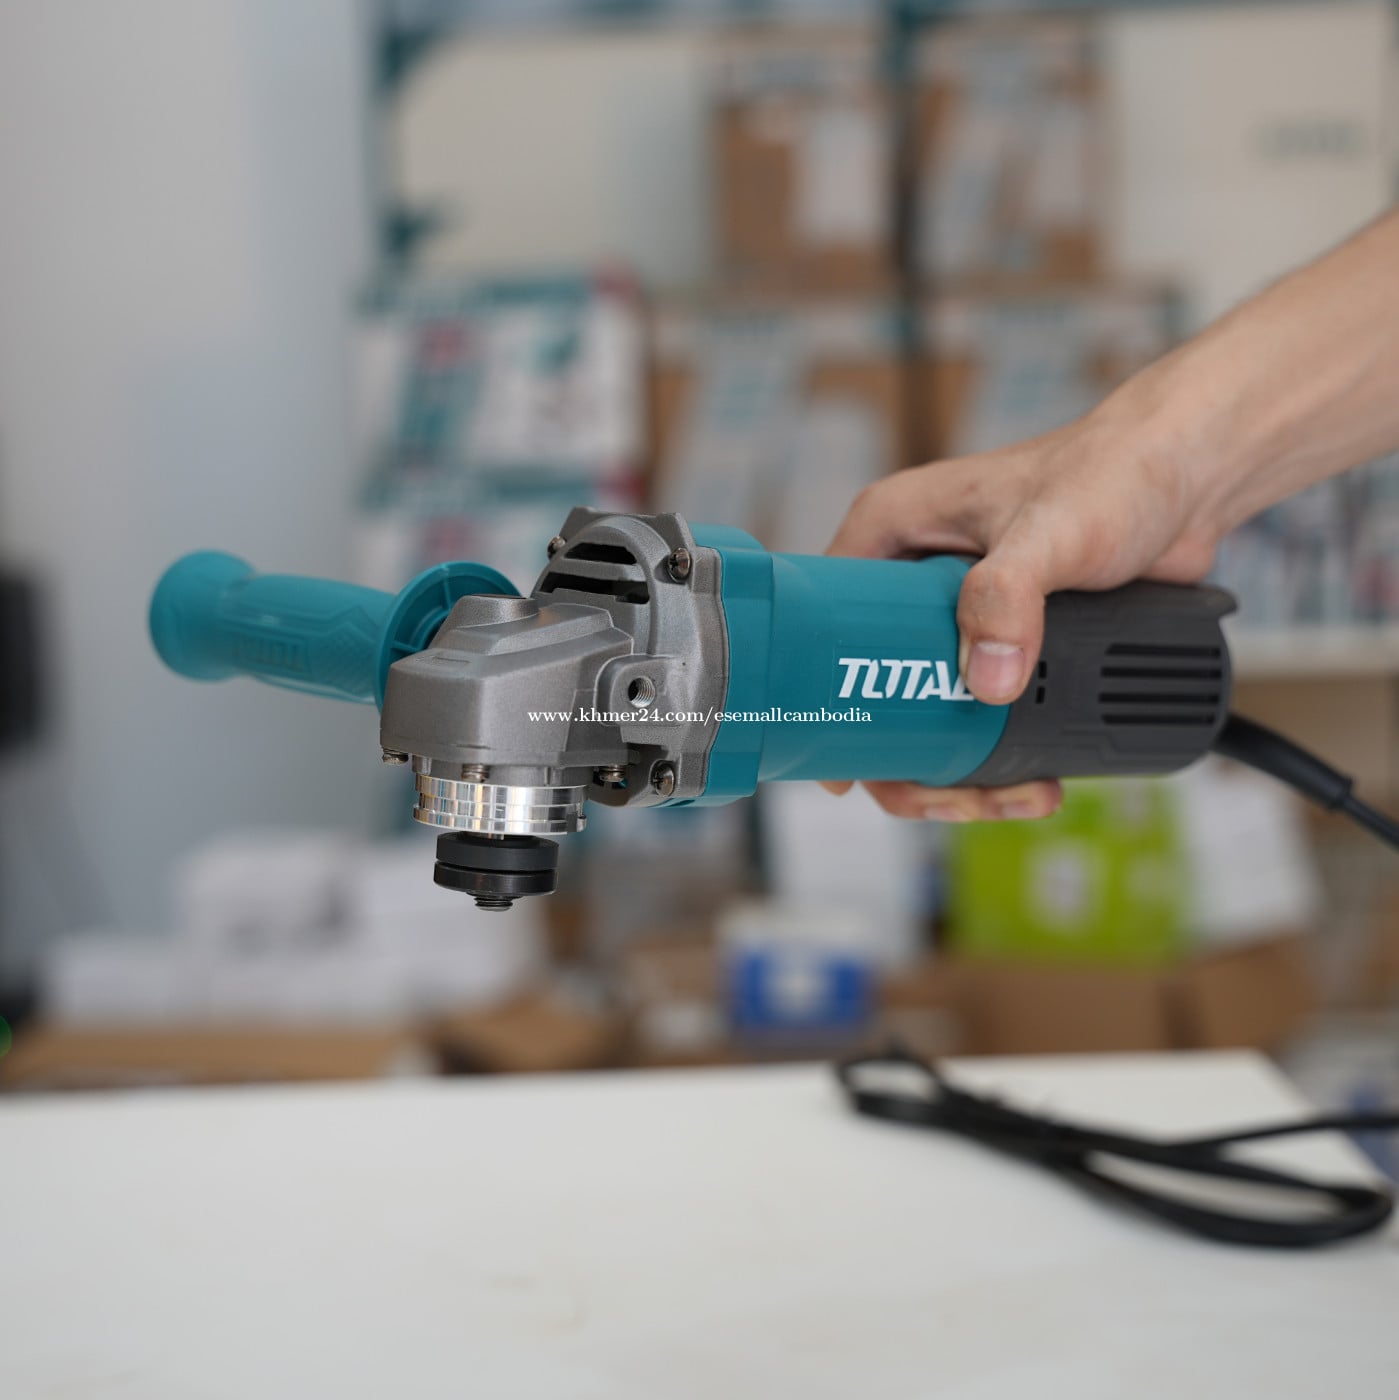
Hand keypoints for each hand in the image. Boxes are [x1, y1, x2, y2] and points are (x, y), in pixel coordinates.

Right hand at [823, 407, 1220, 821]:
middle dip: (906, 759)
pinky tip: (1034, 778)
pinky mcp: (1004, 644)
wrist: (1189, 481)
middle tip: (951, 797)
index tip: (848, 767)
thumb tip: (986, 682)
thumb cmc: (1113, 472)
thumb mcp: (1050, 530)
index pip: (822, 626)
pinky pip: (979, 716)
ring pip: (927, 713)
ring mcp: (956, 617)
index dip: (825, 699)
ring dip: (959, 773)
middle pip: (872, 689)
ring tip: (1014, 796)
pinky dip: (999, 759)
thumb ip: (1010, 595)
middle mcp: (911, 578)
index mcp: (890, 533)